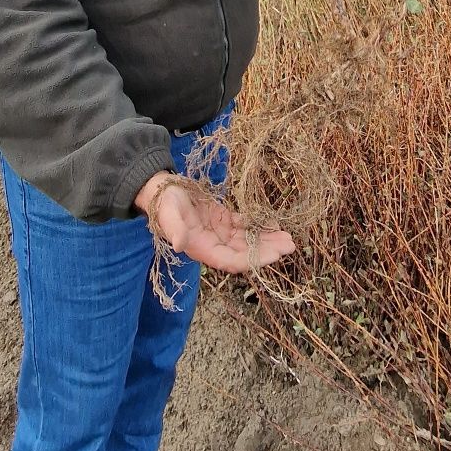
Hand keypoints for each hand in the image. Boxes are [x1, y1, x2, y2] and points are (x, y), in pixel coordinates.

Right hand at [135, 172, 295, 272]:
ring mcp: (219, 233)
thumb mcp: (167, 214)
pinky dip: (259, 226)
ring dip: (267, 240)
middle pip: (244, 253)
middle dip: (267, 251)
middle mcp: (213, 244)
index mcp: (200, 248)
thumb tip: (180, 245)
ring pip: (247, 240)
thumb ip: (174, 229)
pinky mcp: (222, 220)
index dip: (252, 260)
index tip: (274, 256)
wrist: (161, 189)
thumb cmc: (164, 202)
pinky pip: (244, 226)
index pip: (230, 260)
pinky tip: (273, 223)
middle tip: (290, 245)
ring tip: (288, 237)